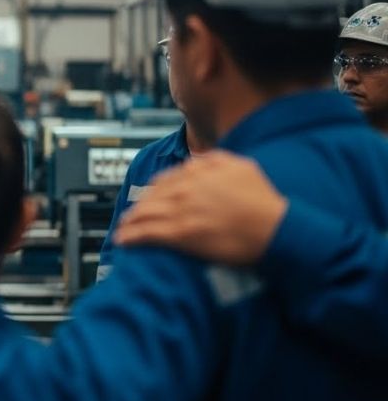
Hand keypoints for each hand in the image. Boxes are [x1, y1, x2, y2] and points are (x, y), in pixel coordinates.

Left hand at [114, 150, 287, 265]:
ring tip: (124, 228)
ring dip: (130, 221)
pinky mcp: (182, 233)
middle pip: (153, 195)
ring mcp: (184, 210)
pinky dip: (132, 236)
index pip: (168, 179)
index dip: (155, 190)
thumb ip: (217, 160)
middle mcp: (188, 188)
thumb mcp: (243, 168)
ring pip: (146, 212)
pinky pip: (149, 233)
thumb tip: (198, 160)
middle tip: (132, 215)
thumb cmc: (265, 202)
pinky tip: (123, 240)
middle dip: (140, 206)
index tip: (150, 197)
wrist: (277, 229)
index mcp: (201, 172)